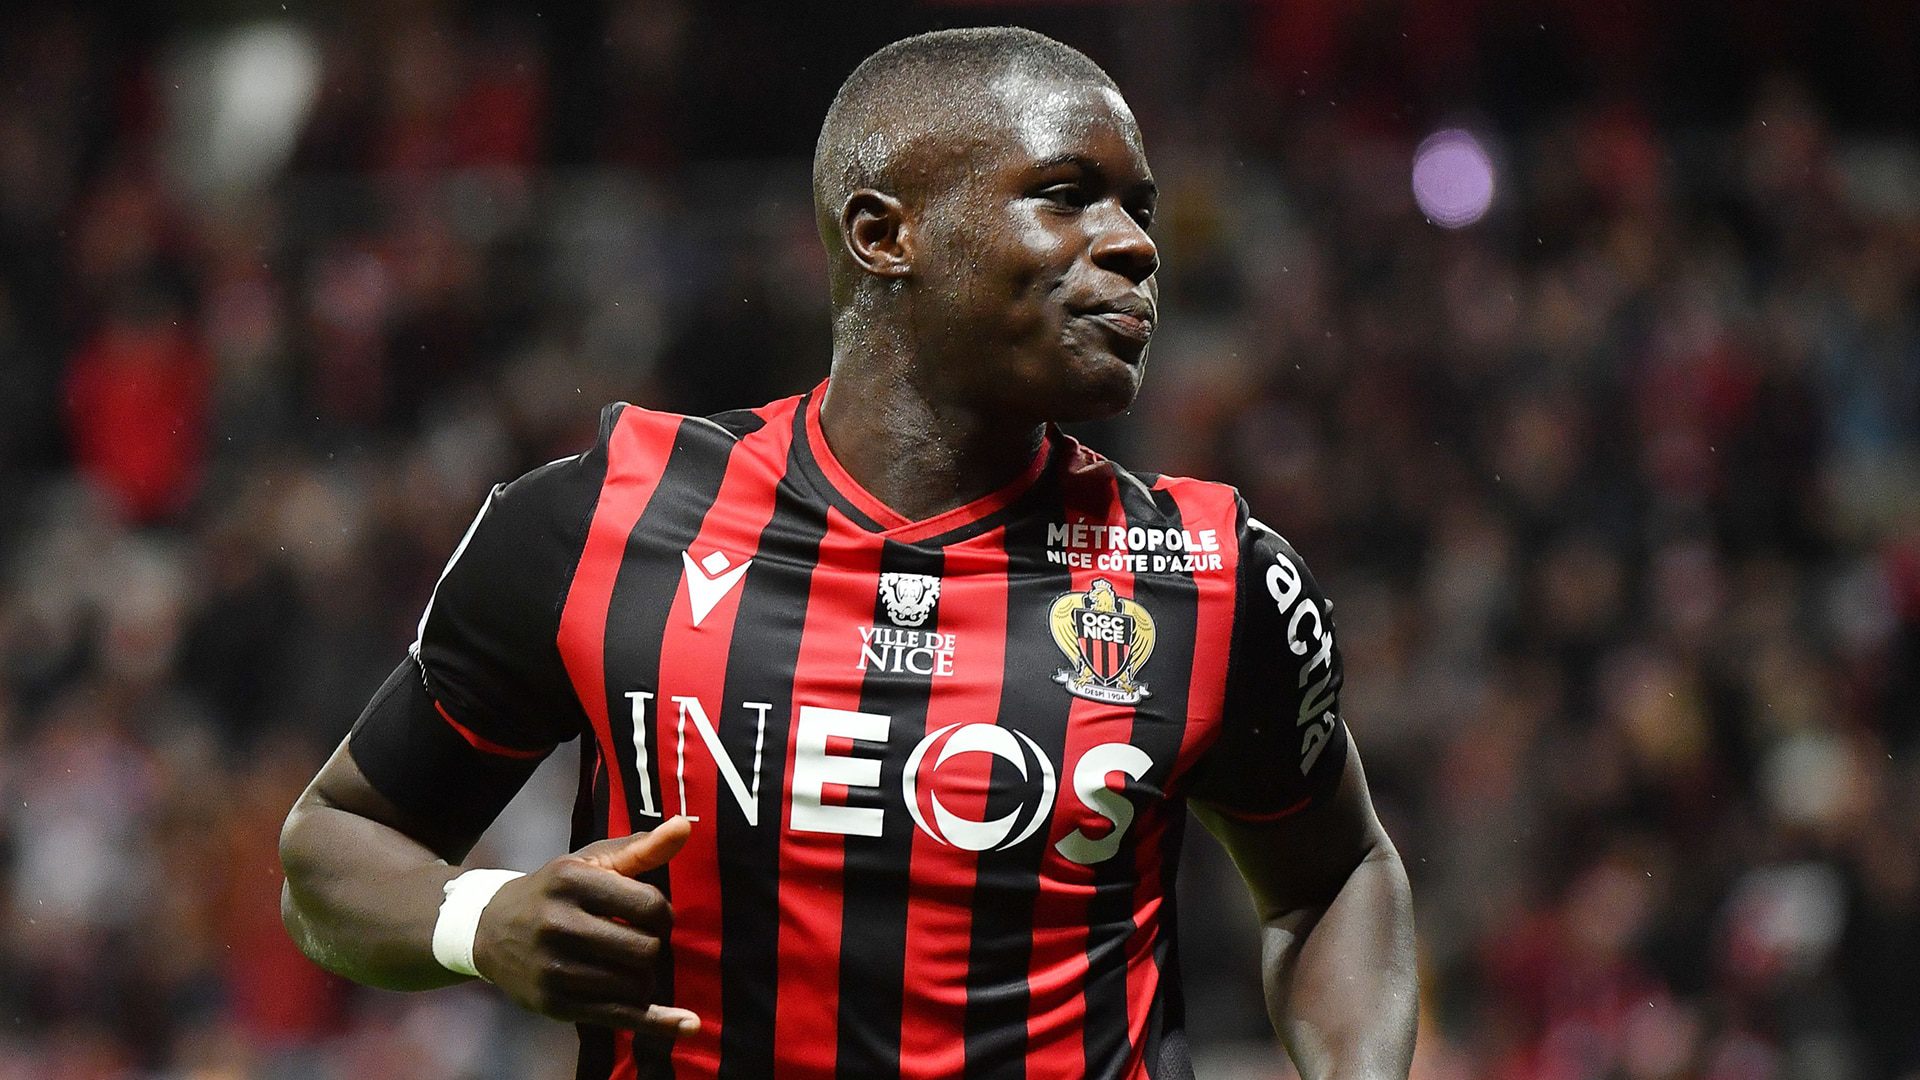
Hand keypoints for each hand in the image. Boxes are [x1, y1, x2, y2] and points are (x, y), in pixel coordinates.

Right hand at [471, 816, 699, 1037]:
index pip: (649, 905)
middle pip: (645, 948)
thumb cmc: (553, 890)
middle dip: (653, 946)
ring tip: (627, 965)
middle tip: (638, 941)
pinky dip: (657, 1022)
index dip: (663, 913)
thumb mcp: (589, 862)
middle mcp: (559, 924)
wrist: (488, 929)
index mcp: (571, 880)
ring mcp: (554, 969)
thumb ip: (640, 848)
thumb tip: (684, 826)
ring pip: (636, 984)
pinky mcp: (554, 1004)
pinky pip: (619, 1016)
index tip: (651, 915)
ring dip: (644, 977)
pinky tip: (687, 1024)